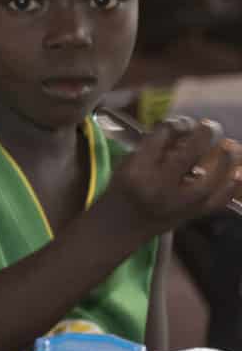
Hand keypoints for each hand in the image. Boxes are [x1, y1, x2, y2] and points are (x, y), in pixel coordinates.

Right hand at [106, 116, 241, 236]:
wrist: (121, 227)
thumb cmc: (122, 189)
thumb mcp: (126, 164)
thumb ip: (151, 148)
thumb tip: (184, 130)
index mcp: (137, 170)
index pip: (158, 141)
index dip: (172, 126)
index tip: (177, 123)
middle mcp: (158, 187)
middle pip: (184, 159)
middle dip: (201, 138)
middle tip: (210, 125)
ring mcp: (176, 204)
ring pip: (206, 183)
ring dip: (222, 162)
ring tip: (230, 145)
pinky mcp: (189, 215)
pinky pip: (215, 203)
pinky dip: (229, 189)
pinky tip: (239, 175)